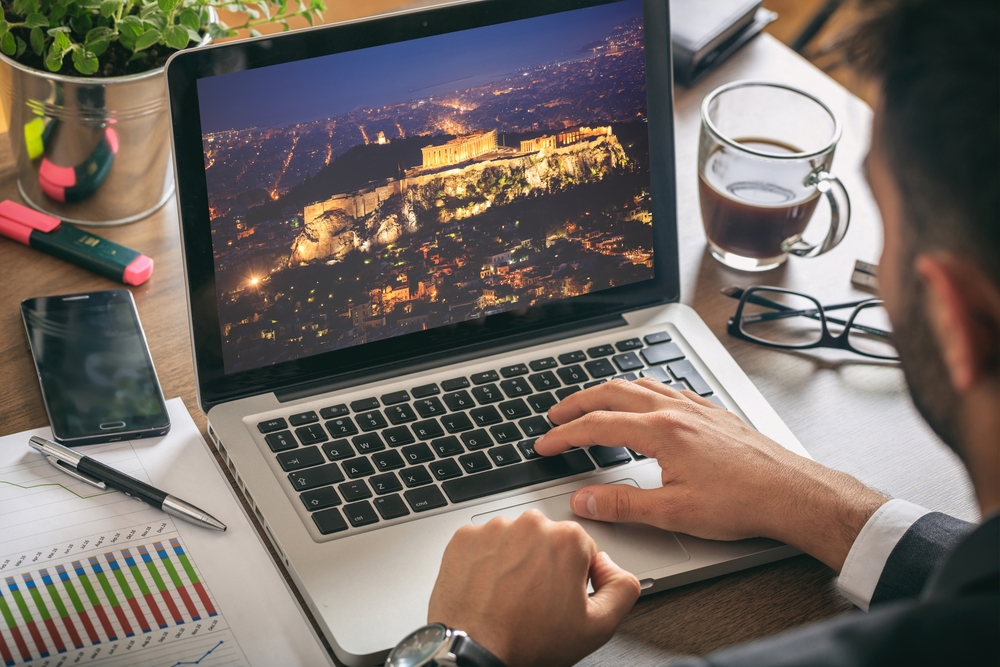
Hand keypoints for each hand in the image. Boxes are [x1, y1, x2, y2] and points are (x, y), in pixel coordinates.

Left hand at [428, 509, 639, 666]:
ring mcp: (495, 528)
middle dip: (545, 564)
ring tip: (508, 595)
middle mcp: (531, 524)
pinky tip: (488, 587)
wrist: (474, 651)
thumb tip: (612, 567)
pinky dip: (485, 561)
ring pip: (514, 539)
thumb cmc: (528, 641)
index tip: (560, 596)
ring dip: (514, 560)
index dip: (574, 577)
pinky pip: (483, 543)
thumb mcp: (597, 627)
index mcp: (567, 539)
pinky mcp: (465, 537)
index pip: (581, 549)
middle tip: (534, 600)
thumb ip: (623, 588)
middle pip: (547, 540)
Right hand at [534, 379, 887, 571]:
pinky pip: (664, 387)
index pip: (597, 426)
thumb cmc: (742, 502)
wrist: (791, 492)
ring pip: (638, 384)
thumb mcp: (673, 512)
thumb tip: (583, 501)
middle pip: (611, 393)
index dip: (564, 435)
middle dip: (576, 403)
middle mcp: (675, 410)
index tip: (544, 445)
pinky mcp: (710, 411)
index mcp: (660, 431)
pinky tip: (642, 400)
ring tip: (589, 403)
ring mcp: (694, 406)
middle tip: (555, 416)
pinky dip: (639, 389)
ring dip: (606, 391)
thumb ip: (622, 504)